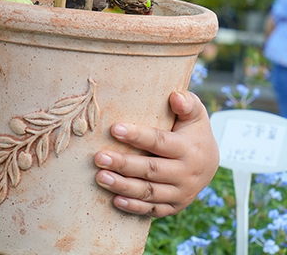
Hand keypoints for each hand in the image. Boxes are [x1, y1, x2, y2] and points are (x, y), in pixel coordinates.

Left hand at [93, 91, 218, 217]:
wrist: (209, 162)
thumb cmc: (193, 130)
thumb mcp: (195, 113)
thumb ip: (186, 103)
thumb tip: (175, 96)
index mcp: (189, 149)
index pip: (160, 142)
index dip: (137, 136)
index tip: (114, 129)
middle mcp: (186, 174)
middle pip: (151, 170)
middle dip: (124, 164)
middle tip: (99, 158)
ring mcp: (180, 193)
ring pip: (149, 192)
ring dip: (123, 186)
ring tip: (101, 177)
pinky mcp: (173, 206)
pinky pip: (153, 210)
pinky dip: (135, 207)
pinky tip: (116, 201)